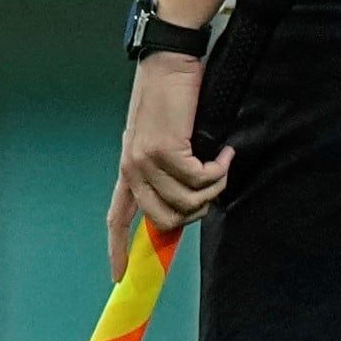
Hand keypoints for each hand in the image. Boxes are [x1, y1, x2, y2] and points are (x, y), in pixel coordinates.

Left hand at [106, 52, 227, 273]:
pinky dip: (220, 169)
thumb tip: (190, 200)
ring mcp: (145, 160)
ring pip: (188, 203)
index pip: (116, 218)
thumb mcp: (166, 140)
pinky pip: (201, 180)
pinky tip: (224, 151)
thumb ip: (169, 170)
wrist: (169, 64)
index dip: (117, 249)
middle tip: (214, 185)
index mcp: (128, 170)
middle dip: (197, 213)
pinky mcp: (164, 149)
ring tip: (221, 163)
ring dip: (214, 187)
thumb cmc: (174, 100)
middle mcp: (132, 169)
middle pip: (165, 222)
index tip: (120, 275)